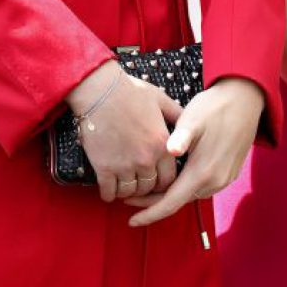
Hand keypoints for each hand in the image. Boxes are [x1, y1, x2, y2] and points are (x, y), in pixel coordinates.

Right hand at [68, 61, 181, 203]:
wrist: (100, 91)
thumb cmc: (130, 92)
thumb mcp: (160, 100)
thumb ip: (176, 114)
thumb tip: (186, 123)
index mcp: (163, 144)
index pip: (170, 178)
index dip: (163, 181)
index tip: (155, 178)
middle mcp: (147, 159)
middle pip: (151, 187)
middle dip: (146, 188)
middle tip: (138, 183)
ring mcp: (125, 165)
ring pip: (130, 192)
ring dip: (127, 192)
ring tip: (123, 186)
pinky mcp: (104, 168)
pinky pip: (109, 191)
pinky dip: (109, 194)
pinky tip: (108, 191)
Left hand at [127, 76, 264, 227]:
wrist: (246, 100)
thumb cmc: (215, 107)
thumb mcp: (193, 119)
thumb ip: (181, 137)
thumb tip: (171, 150)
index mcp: (202, 172)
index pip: (171, 203)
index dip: (149, 214)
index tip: (131, 221)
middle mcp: (215, 181)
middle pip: (179, 201)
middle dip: (154, 203)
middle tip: (129, 198)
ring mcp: (224, 179)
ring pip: (190, 195)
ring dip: (169, 195)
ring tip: (147, 187)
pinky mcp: (229, 173)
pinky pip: (202, 187)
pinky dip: (184, 187)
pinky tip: (173, 178)